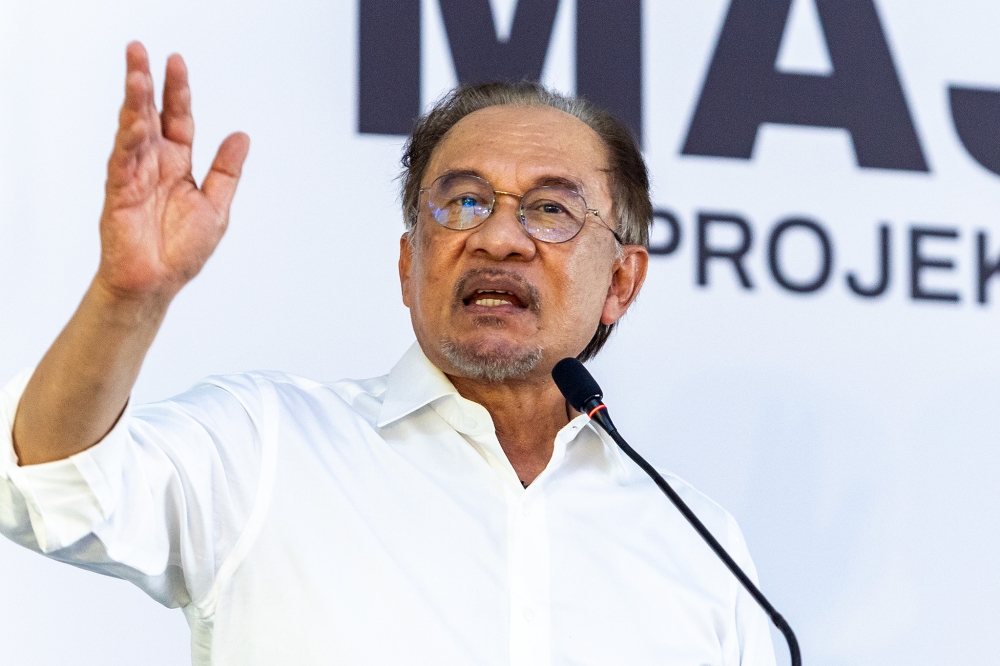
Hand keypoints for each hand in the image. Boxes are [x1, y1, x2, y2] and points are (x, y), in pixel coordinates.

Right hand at [97, 42, 249, 300]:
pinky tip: (134, 120)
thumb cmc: (183, 249)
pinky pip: (124, 159)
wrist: (158, 281)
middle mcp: (155, 163)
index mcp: (179, 164)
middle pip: (149, 114)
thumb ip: (226, 171)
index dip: (178, 91)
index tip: (176, 62)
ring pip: (133, 130)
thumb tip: (242, 135)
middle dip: (145, 82)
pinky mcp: (120, 190)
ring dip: (133, 102)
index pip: (178, 119)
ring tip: (136, 75)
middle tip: (138, 50)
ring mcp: (135, 174)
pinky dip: (129, 139)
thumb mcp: (216, 205)